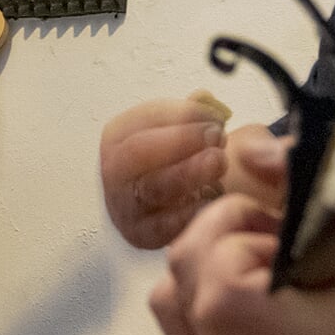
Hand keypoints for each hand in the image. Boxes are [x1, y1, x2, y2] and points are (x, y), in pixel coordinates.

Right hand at [98, 94, 289, 248]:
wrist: (171, 205)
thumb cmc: (177, 160)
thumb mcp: (183, 128)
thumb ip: (194, 110)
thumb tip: (205, 99)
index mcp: (118, 136)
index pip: (144, 118)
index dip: (182, 114)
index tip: (216, 115)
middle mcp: (114, 171)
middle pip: (139, 151)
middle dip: (181, 140)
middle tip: (217, 135)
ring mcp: (125, 205)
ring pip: (154, 187)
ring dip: (189, 172)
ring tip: (219, 160)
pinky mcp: (142, 235)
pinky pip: (166, 225)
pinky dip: (191, 210)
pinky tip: (215, 195)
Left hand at [150, 194, 334, 334]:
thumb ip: (310, 183)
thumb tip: (256, 153)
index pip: (219, 272)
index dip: (243, 232)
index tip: (281, 227)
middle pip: (186, 271)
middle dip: (225, 235)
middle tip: (276, 233)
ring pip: (172, 296)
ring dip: (209, 263)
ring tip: (265, 260)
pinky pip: (182, 326)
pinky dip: (202, 293)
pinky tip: (250, 284)